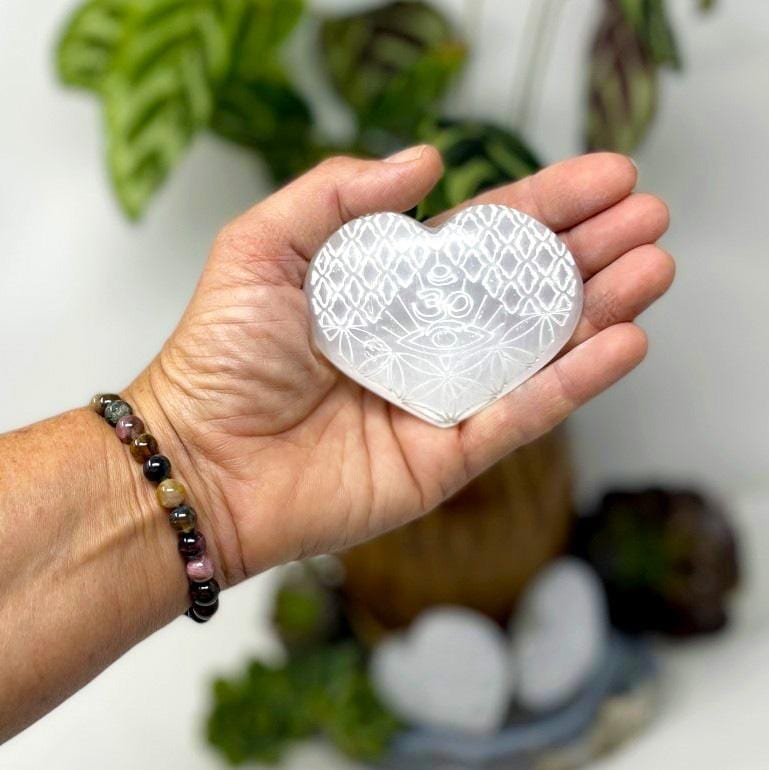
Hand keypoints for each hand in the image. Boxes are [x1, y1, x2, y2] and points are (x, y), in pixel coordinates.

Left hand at [127, 146, 672, 585]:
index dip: (544, 207)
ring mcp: (441, 399)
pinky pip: (520, 416)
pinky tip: (620, 342)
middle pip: (522, 290)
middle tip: (648, 218)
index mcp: (392, 290)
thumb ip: (336, 195)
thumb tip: (424, 163)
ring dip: (599, 309)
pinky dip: (571, 382)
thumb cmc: (220, 354)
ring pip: (536, 350)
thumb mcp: (263, 247)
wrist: (200, 459)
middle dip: (588, 251)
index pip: (483, 240)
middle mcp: (426, 341)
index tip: (604, 179)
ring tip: (653, 269)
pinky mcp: (446, 457)